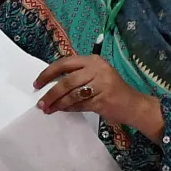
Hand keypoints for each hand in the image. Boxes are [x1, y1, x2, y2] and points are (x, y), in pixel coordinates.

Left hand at [33, 54, 163, 137]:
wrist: (133, 104)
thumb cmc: (112, 89)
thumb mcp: (96, 75)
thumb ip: (77, 75)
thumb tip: (51, 84)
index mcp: (93, 60)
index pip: (64, 63)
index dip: (48, 73)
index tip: (37, 83)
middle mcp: (97, 69)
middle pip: (67, 81)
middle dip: (51, 93)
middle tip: (41, 102)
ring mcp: (101, 84)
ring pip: (72, 94)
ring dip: (57, 103)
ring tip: (48, 109)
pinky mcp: (102, 99)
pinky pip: (79, 105)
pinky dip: (68, 108)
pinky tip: (62, 110)